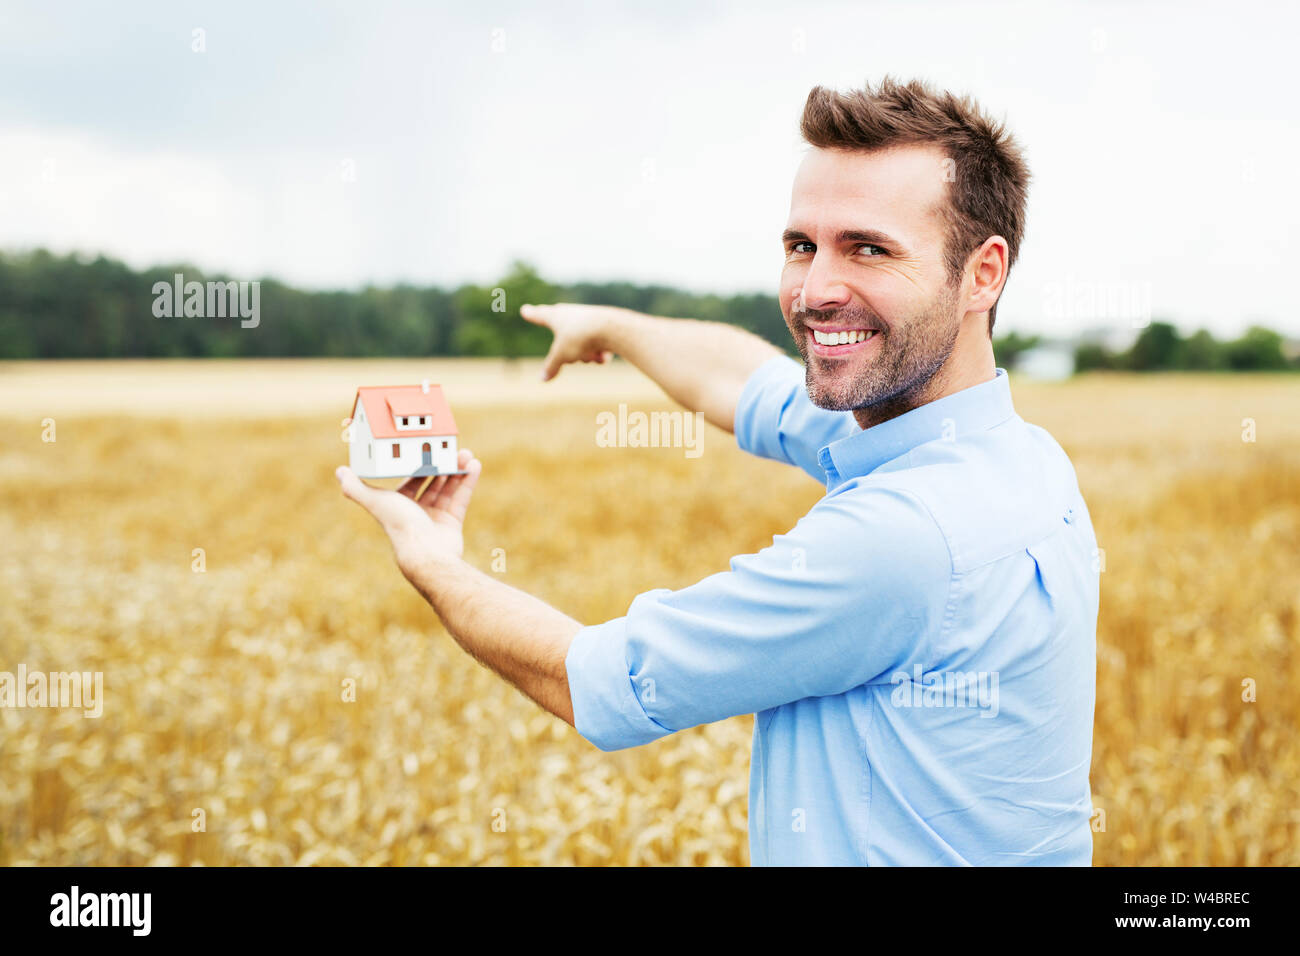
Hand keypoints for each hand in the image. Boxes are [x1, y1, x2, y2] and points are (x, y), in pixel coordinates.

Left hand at [335, 448, 482, 578]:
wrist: (426, 553)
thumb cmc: (399, 526)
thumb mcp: (376, 501)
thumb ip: (356, 488)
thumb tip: (340, 471)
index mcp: (398, 505)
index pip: (409, 480)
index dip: (418, 465)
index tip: (427, 449)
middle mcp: (416, 511)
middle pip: (431, 483)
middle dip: (441, 465)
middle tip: (451, 449)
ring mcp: (435, 518)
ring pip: (448, 489)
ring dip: (456, 470)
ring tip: (465, 453)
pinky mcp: (452, 523)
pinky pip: (461, 499)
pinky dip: (467, 482)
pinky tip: (473, 465)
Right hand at [520, 303, 624, 380]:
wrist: (612, 329)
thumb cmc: (581, 337)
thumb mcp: (562, 355)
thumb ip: (552, 366)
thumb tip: (542, 379)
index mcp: (557, 317)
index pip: (540, 316)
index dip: (532, 314)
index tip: (525, 310)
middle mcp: (572, 315)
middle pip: (562, 328)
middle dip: (562, 338)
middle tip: (550, 317)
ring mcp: (589, 321)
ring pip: (581, 346)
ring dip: (585, 355)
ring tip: (591, 354)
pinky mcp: (605, 328)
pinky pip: (597, 347)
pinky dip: (599, 354)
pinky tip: (604, 356)